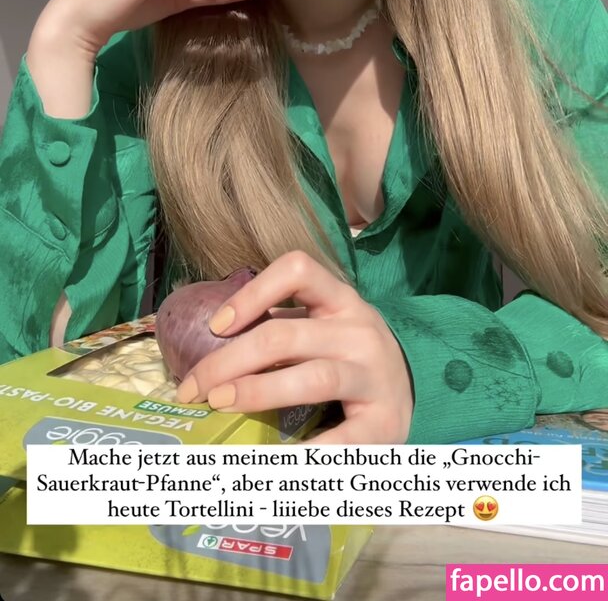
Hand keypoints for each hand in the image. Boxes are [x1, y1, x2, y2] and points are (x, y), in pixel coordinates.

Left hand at [176, 251, 413, 443]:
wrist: (414, 388)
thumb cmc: (349, 354)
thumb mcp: (322, 327)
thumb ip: (281, 328)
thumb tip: (212, 342)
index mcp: (340, 300)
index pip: (298, 271)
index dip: (253, 293)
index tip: (216, 326)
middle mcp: (359, 330)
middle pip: (286, 335)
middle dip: (230, 360)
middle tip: (194, 387)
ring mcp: (374, 374)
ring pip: (313, 377)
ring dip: (258, 391)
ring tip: (220, 404)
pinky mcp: (383, 421)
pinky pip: (342, 439)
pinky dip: (305, 452)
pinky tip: (271, 462)